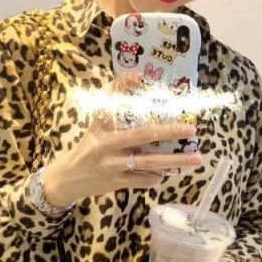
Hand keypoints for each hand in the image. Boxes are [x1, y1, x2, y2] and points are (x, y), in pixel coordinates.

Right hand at [43, 72, 200, 205]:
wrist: (66, 179)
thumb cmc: (86, 146)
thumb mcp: (95, 124)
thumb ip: (113, 102)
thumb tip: (137, 77)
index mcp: (100, 128)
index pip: (112, 102)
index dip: (124, 87)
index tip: (142, 76)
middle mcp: (106, 146)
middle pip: (142, 136)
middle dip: (169, 132)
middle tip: (192, 129)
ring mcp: (112, 167)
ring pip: (148, 163)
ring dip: (174, 161)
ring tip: (196, 158)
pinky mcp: (116, 184)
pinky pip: (142, 180)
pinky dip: (156, 177)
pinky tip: (166, 172)